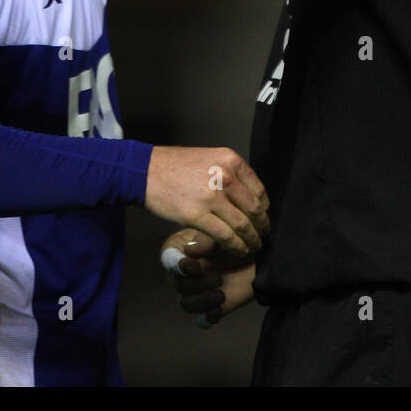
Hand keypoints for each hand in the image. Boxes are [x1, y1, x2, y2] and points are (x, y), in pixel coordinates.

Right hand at [144, 146, 269, 256]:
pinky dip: (236, 246)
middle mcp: (225, 176)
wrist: (146, 170)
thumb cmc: (176, 166)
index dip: (264, 209)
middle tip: (262, 236)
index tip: (262, 219)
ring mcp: (211, 196)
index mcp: (231, 160)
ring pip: (243, 225)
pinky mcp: (196, 215)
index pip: (259, 190)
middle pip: (254, 209)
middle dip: (261, 227)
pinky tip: (238, 250)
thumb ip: (230, 174)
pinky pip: (225, 236)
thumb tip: (249, 196)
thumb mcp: (210, 159)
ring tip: (253, 247)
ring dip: (251, 240)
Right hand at [160, 228, 256, 326]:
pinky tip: (219, 310)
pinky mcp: (208, 307)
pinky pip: (200, 319)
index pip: (169, 259)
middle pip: (178, 285)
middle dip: (198, 284)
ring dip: (203, 301)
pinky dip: (207, 318)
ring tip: (221, 295)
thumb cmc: (234, 239)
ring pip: (186, 304)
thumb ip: (206, 240)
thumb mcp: (221, 235)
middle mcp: (183, 273)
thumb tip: (188, 250)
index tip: (197, 267)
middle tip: (218, 279)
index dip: (179, 266)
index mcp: (181, 250)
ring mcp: (194, 291)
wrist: (256, 258)